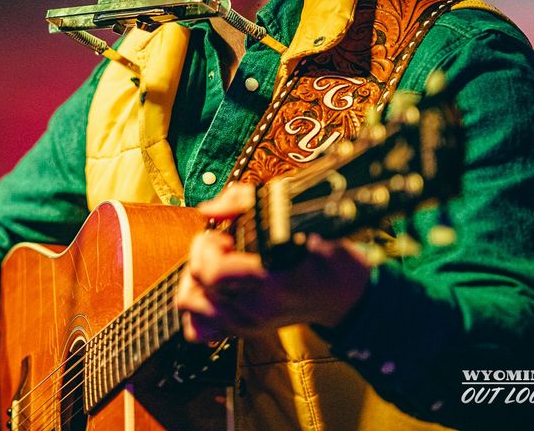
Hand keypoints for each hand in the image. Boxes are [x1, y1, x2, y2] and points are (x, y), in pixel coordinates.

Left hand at [174, 183, 370, 341]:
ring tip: (216, 264)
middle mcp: (254, 308)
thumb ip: (244, 202)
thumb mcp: (294, 215)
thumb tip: (210, 209)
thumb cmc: (322, 253)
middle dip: (201, 253)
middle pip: (196, 282)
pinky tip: (213, 289)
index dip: (208, 246)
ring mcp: (247, 324)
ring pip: (190, 305)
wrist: (343, 293)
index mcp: (268, 281)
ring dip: (195, 278)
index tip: (224, 235)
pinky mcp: (243, 331)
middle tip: (223, 244)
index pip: (213, 272)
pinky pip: (198, 328)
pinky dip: (198, 307)